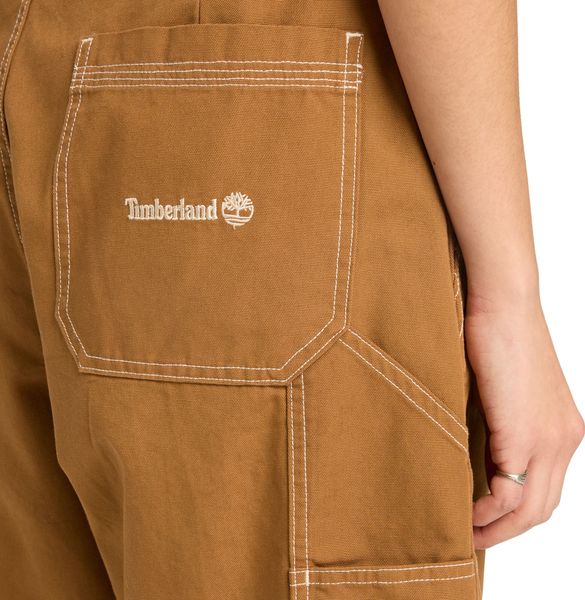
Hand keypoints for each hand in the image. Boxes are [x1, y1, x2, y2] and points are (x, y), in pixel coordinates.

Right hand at [465, 294, 583, 548]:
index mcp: (564, 431)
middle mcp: (565, 441)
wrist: (504, 304)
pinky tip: (463, 510)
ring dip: (495, 529)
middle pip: (541, 511)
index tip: (484, 522)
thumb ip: (500, 425)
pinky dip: (486, 511)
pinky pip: (509, 493)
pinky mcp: (524, 434)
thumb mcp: (505, 390)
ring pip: (529, 510)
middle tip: (472, 538)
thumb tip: (474, 452)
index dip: (515, 517)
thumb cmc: (497, 336)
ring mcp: (550, 439)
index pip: (546, 492)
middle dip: (506, 532)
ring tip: (464, 531)